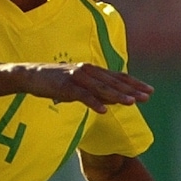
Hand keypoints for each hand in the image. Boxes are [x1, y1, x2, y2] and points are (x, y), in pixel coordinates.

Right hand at [18, 63, 151, 112]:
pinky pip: (83, 96)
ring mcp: (77, 78)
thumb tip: (114, 100)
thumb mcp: (80, 85)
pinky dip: (94, 102)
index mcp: (93, 70)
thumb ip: (96, 90)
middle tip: (147, 97)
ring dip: (117, 96)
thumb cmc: (56, 81)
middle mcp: (88, 71)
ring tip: (131, 103)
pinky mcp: (66, 86)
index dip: (135, 84)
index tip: (149, 91)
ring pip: (101, 88)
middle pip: (114, 82)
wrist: (31, 75)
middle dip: (132, 90)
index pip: (118, 77)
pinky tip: (104, 110)